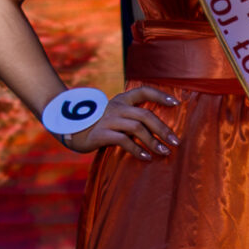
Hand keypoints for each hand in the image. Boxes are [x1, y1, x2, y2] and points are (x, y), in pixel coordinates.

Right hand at [61, 85, 179, 159]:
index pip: (143, 91)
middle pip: (145, 114)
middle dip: (163, 129)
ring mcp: (107, 119)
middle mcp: (115, 106)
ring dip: (153, 141)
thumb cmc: (102, 126)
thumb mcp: (118, 117)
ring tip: (164, 152)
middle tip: (176, 142)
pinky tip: (146, 157)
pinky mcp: (101, 133)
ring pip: (137, 127)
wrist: (71, 133)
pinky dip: (137, 149)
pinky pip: (123, 140)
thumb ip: (134, 118)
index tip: (177, 103)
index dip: (160, 95)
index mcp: (121, 100)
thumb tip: (164, 132)